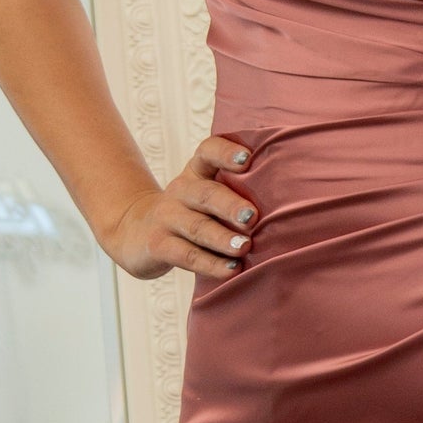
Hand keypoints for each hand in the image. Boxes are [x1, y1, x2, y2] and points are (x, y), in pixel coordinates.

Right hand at [100, 135, 258, 282]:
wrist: (136, 233)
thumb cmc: (189, 214)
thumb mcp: (204, 194)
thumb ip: (234, 193)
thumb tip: (285, 210)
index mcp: (196, 172)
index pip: (208, 152)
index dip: (226, 152)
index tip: (247, 158)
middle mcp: (181, 190)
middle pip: (205, 193)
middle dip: (230, 205)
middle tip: (252, 217)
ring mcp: (167, 218)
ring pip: (196, 227)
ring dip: (222, 238)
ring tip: (245, 248)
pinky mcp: (159, 245)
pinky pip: (186, 255)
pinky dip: (210, 264)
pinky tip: (231, 269)